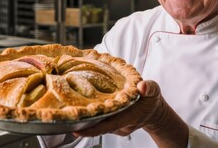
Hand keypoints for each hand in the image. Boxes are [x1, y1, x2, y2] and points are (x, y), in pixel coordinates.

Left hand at [74, 80, 188, 146]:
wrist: (154, 112)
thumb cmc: (151, 100)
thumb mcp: (154, 91)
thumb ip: (149, 88)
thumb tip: (142, 86)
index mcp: (128, 117)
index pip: (108, 126)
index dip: (92, 129)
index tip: (77, 130)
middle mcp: (119, 124)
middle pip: (98, 126)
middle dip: (81, 124)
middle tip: (64, 117)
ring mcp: (114, 125)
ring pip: (97, 123)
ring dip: (84, 118)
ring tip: (68, 109)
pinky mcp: (111, 122)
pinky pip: (99, 119)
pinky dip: (91, 114)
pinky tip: (80, 106)